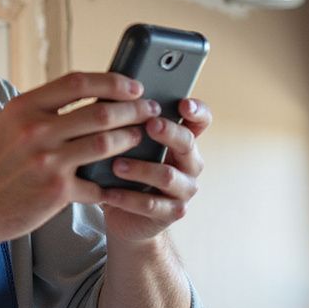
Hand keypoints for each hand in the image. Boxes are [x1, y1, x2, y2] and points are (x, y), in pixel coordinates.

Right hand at [0, 71, 159, 248]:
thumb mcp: (3, 124)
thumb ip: (36, 109)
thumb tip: (76, 94)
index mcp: (23, 108)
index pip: (78, 82)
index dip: (111, 81)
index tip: (131, 84)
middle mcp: (36, 131)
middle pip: (100, 111)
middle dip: (133, 109)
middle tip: (149, 110)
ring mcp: (48, 161)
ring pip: (107, 143)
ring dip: (131, 139)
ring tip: (141, 138)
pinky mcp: (57, 192)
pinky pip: (98, 183)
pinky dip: (113, 182)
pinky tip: (123, 181)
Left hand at [94, 97, 210, 242]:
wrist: (124, 213)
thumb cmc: (124, 168)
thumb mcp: (126, 143)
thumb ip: (126, 121)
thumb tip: (109, 94)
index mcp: (181, 139)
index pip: (200, 120)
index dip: (197, 110)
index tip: (183, 104)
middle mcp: (189, 163)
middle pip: (187, 142)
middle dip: (168, 132)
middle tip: (149, 125)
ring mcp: (183, 189)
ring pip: (168, 176)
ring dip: (141, 169)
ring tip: (116, 165)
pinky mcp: (171, 213)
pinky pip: (152, 205)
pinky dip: (127, 198)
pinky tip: (108, 193)